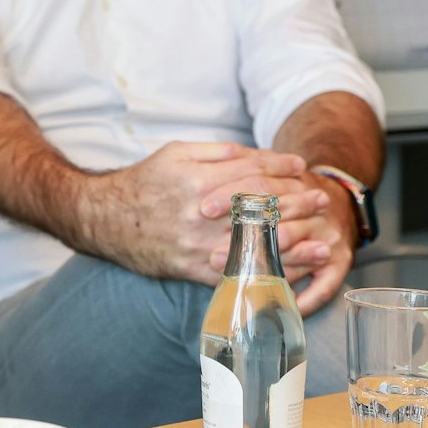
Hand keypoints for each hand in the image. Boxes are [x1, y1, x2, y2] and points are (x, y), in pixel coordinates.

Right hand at [81, 141, 306, 286]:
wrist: (104, 220)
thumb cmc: (143, 182)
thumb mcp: (175, 153)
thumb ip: (216, 152)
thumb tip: (256, 155)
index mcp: (198, 181)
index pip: (252, 174)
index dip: (281, 170)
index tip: (302, 169)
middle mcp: (199, 215)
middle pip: (261, 209)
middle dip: (297, 204)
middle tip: (321, 201)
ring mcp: (197, 245)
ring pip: (254, 244)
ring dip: (294, 244)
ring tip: (323, 241)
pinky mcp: (192, 270)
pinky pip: (237, 274)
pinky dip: (266, 275)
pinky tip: (291, 273)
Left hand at [202, 163, 353, 315]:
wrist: (337, 202)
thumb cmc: (290, 192)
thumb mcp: (268, 175)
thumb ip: (240, 169)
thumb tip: (201, 177)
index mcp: (293, 185)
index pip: (262, 187)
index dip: (231, 197)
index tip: (205, 209)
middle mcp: (312, 212)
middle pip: (279, 223)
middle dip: (246, 240)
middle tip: (213, 256)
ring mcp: (328, 238)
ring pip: (300, 252)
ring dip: (269, 268)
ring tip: (238, 278)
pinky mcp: (340, 264)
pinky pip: (324, 286)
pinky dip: (306, 299)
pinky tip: (284, 307)